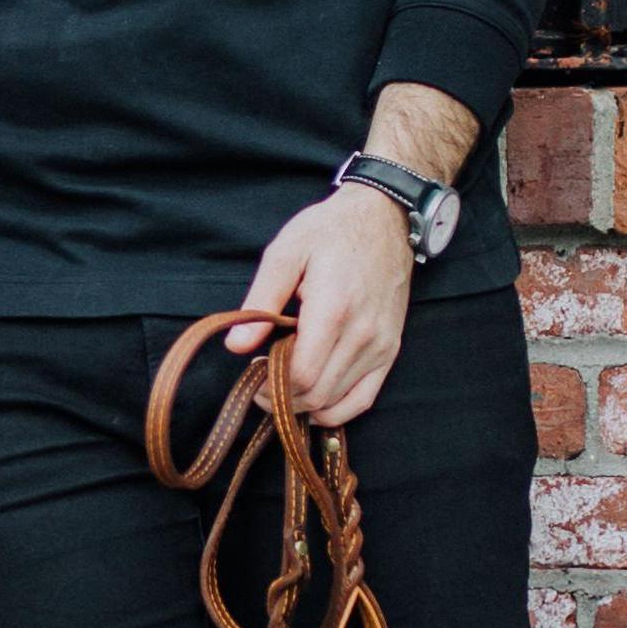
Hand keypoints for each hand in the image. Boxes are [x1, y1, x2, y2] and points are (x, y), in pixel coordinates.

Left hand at [227, 184, 413, 429]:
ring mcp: (381, 346)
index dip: (269, 385)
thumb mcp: (285, 253)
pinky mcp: (391, 350)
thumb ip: (261, 301)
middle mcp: (362, 334)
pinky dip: (335, 409)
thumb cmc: (329, 230)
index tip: (253, 372)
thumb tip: (235, 346)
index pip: (300, 374)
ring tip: (282, 385)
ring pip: (337, 402)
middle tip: (260, 382)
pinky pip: (363, 399)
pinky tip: (313, 400)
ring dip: (304, 404)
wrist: (383, 218)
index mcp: (333, 309)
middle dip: (281, 398)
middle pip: (316, 394)